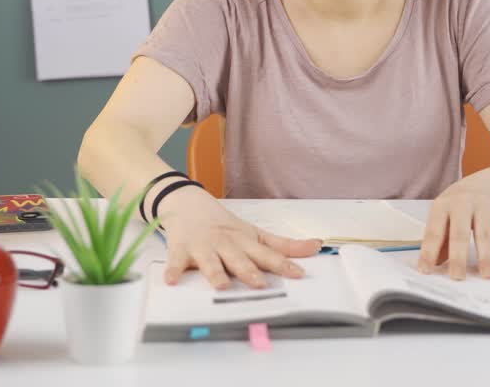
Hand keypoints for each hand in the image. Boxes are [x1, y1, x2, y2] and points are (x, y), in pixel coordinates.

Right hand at [156, 187, 321, 288]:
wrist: (187, 203)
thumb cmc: (225, 226)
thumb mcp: (255, 233)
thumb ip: (284, 245)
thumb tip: (317, 246)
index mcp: (245, 242)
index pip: (267, 254)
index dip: (283, 264)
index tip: (298, 274)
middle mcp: (226, 244)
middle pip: (239, 259)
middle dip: (249, 271)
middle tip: (260, 284)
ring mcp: (203, 247)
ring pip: (210, 262)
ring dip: (215, 273)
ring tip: (222, 286)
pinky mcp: (180, 250)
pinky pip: (176, 262)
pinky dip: (173, 270)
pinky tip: (172, 280)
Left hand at [417, 182, 489, 279]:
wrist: (484, 182)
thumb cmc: (459, 205)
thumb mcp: (444, 217)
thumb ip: (440, 240)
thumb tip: (433, 265)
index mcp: (442, 205)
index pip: (433, 232)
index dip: (429, 252)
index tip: (426, 270)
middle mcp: (462, 202)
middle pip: (459, 233)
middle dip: (458, 257)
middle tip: (457, 277)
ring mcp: (483, 204)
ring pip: (484, 234)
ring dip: (485, 257)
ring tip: (485, 275)